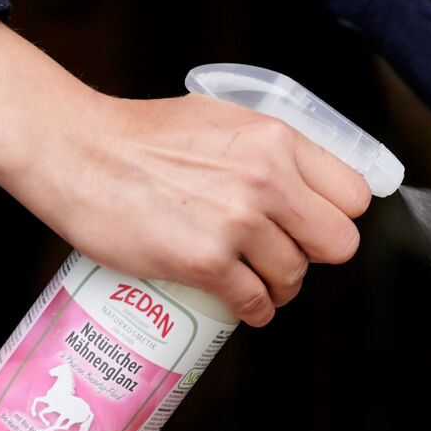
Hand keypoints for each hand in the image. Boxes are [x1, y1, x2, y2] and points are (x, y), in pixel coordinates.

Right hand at [0, 21, 370, 324]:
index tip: (318, 224)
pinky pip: (255, 303)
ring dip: (280, 286)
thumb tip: (303, 180)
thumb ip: (267, 148)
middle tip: (291, 254)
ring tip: (259, 281)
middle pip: (338, 244)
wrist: (77, 152)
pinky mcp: (205, 262)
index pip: (353, 195)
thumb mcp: (221, 119)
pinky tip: (245, 306)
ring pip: (295, 277)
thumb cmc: (140, 135)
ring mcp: (236, 224)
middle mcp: (265, 180)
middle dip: (316, 255)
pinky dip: (254, 311)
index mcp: (276, 140)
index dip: (338, 215)